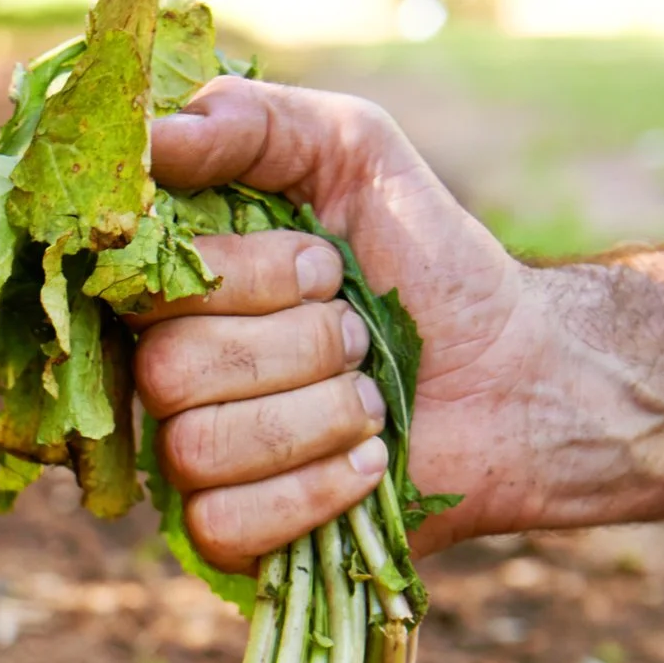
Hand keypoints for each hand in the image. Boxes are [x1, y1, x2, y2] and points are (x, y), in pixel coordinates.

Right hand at [134, 77, 547, 567]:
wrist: (518, 377)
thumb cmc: (430, 265)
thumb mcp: (356, 154)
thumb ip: (257, 123)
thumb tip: (153, 136)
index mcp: (182, 293)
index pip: (145, 291)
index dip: (245, 280)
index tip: (327, 267)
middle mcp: (170, 378)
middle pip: (169, 374)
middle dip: (298, 349)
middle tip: (361, 339)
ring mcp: (194, 464)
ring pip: (198, 451)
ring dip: (318, 417)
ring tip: (377, 402)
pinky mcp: (232, 538)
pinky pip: (224, 525)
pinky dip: (312, 491)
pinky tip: (370, 466)